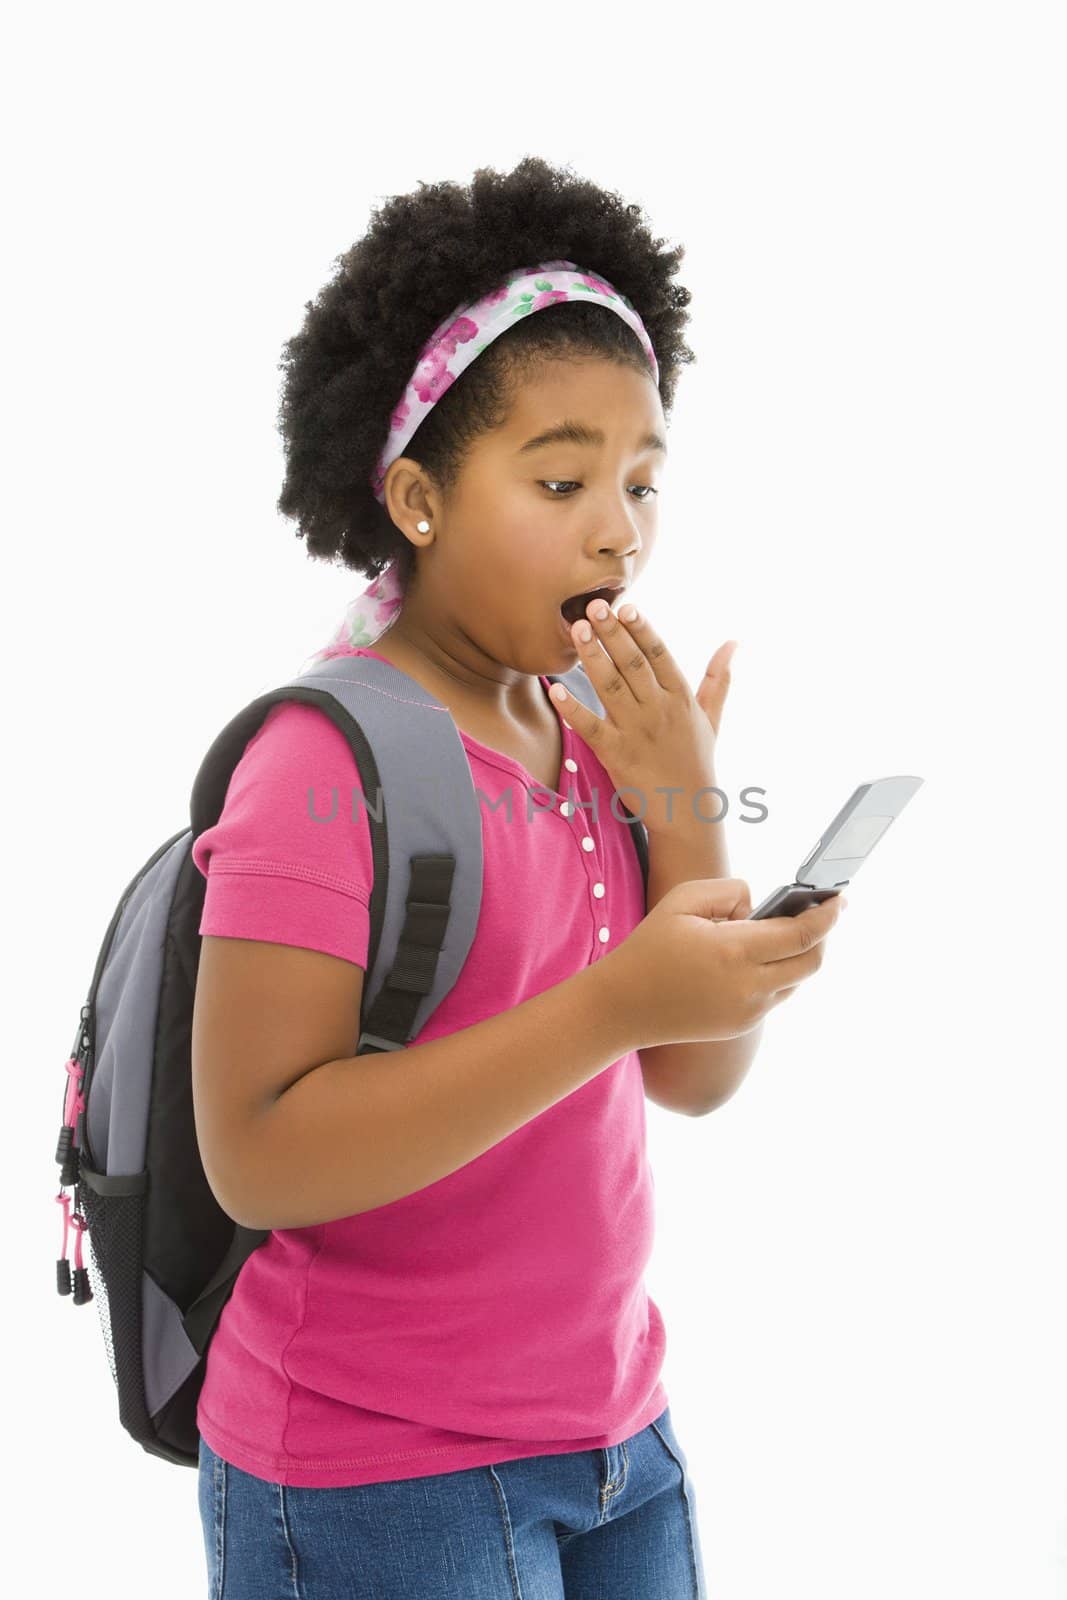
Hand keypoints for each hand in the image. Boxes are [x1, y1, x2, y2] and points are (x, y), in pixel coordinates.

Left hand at [549, 598, 738, 835]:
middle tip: (593, 606)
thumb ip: (718, 678)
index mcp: (681, 698)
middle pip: (633, 663)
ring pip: (611, 686)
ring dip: (593, 656)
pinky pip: (591, 727)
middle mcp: (660, 710)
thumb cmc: (697, 762)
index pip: (659, 655)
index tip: (626, 606)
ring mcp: (638, 732)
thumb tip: (733, 643)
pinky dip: (573, 709)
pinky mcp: (617, 755)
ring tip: (576, 630)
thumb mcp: (712, 717)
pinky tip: (556, 689)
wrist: (689, 811)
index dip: (642, 629)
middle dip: (613, 632)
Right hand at [603, 877, 846, 1047]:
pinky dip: (778, 974)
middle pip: (813, 961)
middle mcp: (749, 986)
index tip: (840, 898)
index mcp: (736, 951)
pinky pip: (776, 996)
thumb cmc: (650, 947)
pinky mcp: (742, 1025)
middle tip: (820, 913)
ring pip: (796, 980)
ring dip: (799, 955)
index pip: (803, 933)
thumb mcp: (683, 900)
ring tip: (788, 931)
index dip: (828, 914)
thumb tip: (761, 905)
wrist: (623, 1007)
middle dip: (822, 935)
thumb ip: (731, 891)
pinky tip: (765, 956)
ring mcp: (748, 1010)